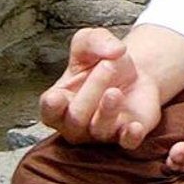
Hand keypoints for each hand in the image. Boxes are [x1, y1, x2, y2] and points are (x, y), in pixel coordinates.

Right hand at [38, 27, 164, 149]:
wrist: (134, 73)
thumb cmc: (103, 62)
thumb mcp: (91, 41)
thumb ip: (94, 40)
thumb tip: (114, 49)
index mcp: (60, 103)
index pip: (49, 111)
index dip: (51, 106)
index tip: (56, 97)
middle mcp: (76, 125)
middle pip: (76, 118)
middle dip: (92, 90)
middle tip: (107, 66)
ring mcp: (101, 133)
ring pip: (99, 130)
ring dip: (108, 109)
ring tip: (115, 91)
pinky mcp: (126, 134)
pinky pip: (127, 143)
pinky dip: (130, 136)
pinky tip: (134, 127)